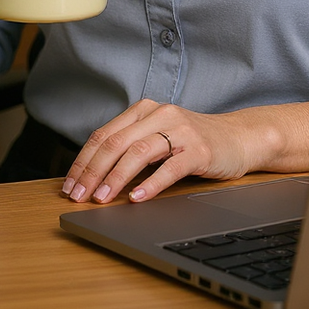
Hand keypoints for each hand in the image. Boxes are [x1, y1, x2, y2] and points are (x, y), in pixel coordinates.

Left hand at [61, 98, 308, 204]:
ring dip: (115, 178)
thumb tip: (92, 177)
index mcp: (143, 110)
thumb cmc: (194, 142)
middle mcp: (159, 115)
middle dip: (92, 172)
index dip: (82, 161)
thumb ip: (130, 148)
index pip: (103, 135)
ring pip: (138, 153)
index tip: (69, 185)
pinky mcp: (198, 149)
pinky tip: (137, 198)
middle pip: (115, 143)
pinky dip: (150, 184)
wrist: (240, 138)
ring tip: (101, 198)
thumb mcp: (158, 138)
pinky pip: (169, 167)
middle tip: (79, 196)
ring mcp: (180, 130)